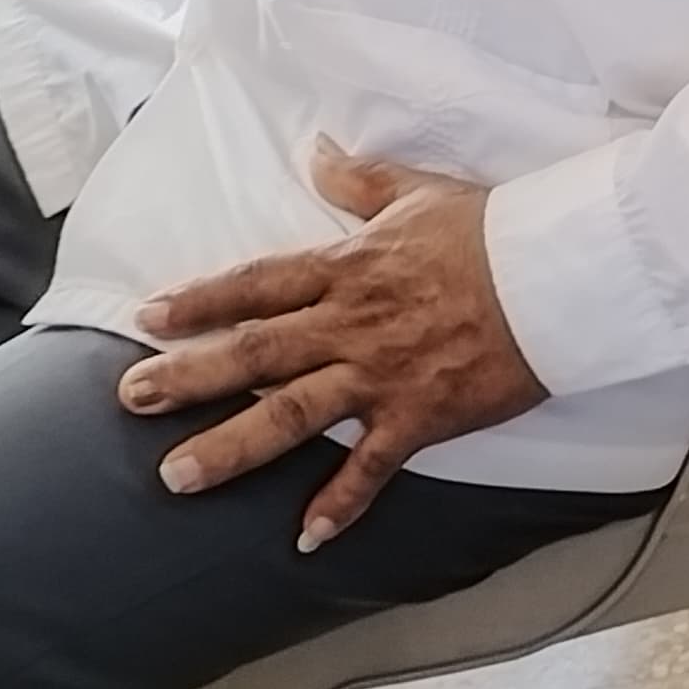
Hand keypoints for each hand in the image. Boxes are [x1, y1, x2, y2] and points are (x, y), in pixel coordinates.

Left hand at [119, 139, 548, 550]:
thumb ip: (360, 179)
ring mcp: (381, 375)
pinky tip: (305, 539)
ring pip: (291, 415)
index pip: (257, 284)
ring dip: (232, 448)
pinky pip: (370, 467)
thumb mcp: (419, 192)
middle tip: (130, 399)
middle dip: (187, 377)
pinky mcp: (420, 416)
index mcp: (346, 268)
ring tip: (178, 477)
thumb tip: (317, 149)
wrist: (559, 273)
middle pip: (254, 352)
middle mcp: (349, 325)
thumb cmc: (492, 230)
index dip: (200, 300)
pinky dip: (339, 504)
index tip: (147, 318)